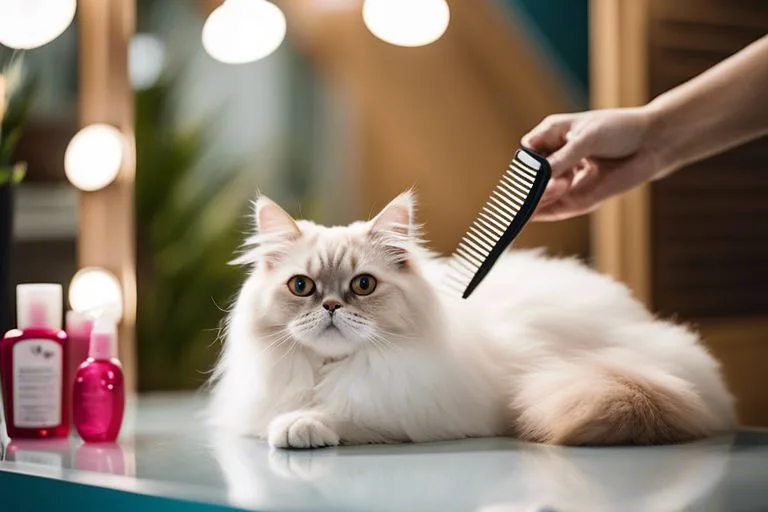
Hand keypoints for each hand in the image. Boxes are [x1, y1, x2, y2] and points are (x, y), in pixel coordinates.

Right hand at [522, 107, 667, 220]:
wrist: (653, 143)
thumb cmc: (620, 130)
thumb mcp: (587, 139)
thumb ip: (561, 160)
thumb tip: (536, 179)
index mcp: (550, 136)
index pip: (526, 156)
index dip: (523, 167)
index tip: (528, 175)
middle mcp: (554, 160)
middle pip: (529, 181)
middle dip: (531, 186)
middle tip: (546, 184)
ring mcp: (565, 180)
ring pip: (540, 197)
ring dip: (542, 197)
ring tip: (560, 185)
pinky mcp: (578, 198)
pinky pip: (555, 210)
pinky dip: (546, 212)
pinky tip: (544, 207)